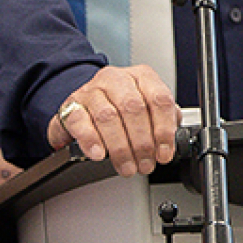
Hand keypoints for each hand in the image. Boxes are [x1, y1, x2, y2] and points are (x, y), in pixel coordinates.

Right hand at [46, 64, 178, 176]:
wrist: (85, 107)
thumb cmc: (119, 108)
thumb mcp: (146, 108)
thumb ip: (162, 120)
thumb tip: (170, 143)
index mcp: (141, 77)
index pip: (159, 99)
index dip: (164, 130)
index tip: (164, 153)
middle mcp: (116, 79)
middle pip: (134, 108)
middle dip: (142, 143)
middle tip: (145, 164)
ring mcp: (92, 90)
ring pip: (108, 116)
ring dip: (120, 148)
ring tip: (128, 166)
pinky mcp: (72, 105)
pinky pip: (80, 121)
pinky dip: (91, 140)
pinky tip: (99, 154)